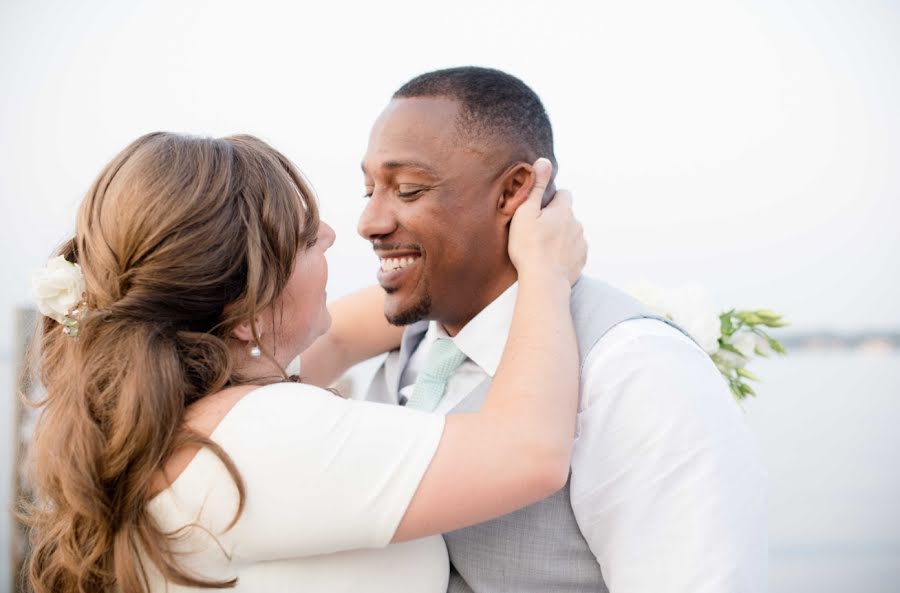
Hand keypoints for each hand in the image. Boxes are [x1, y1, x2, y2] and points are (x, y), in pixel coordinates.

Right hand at [508, 158, 586, 285]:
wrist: (543, 282)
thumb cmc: (529, 247)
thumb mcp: (525, 213)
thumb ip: (535, 186)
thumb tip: (544, 161)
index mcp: (564, 210)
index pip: (564, 194)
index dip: (551, 199)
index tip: (539, 210)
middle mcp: (577, 224)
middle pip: (567, 215)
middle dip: (556, 219)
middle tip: (537, 231)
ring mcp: (581, 243)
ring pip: (571, 233)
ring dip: (561, 236)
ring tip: (543, 248)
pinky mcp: (581, 261)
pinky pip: (574, 251)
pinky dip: (565, 253)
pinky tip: (551, 260)